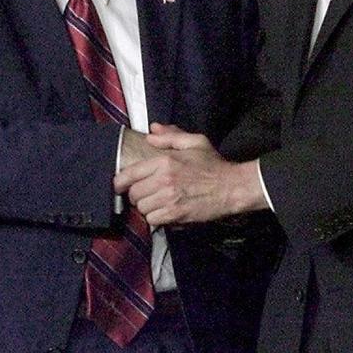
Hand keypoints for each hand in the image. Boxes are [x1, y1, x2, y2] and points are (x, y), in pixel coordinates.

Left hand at [114, 123, 266, 225]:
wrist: (233, 187)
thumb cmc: (213, 164)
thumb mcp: (194, 142)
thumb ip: (170, 136)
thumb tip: (152, 131)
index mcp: (164, 161)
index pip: (128, 174)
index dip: (120, 182)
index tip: (120, 186)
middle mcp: (163, 180)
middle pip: (133, 194)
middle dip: (137, 195)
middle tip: (147, 194)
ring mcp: (169, 198)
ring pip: (142, 208)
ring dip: (147, 208)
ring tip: (158, 203)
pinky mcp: (176, 214)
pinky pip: (153, 220)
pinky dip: (157, 219)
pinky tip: (166, 212)